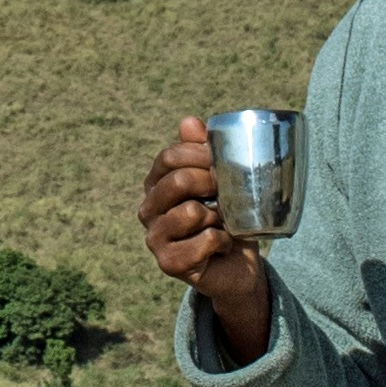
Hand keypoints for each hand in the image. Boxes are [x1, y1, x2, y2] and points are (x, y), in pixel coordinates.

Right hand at [140, 120, 274, 367]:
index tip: (222, 161)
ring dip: (218, 217)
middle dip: (212, 183)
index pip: (169, 157)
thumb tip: (188, 121)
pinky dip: (222, 242)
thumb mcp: (220, 180)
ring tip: (221, 224)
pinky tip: (222, 246)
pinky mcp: (168, 263)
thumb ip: (203, 150)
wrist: (237, 265)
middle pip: (178, 181)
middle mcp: (148, 210)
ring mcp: (154, 238)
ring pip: (191, 212)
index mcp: (155, 185)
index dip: (200, 154)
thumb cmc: (227, 218)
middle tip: (227, 194)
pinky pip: (204, 241)